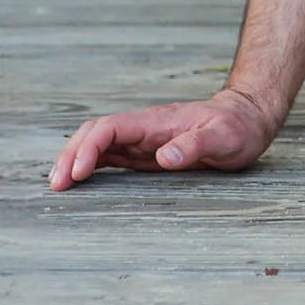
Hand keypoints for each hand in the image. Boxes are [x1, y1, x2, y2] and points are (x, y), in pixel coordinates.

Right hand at [48, 85, 277, 191]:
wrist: (248, 118)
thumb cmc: (238, 127)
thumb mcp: (225, 136)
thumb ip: (196, 144)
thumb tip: (163, 157)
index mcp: (155, 121)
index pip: (109, 128)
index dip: (88, 148)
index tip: (78, 173)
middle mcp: (143, 128)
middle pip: (94, 133)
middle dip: (71, 155)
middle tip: (56, 185)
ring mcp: (143, 140)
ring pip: (97, 144)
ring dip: (74, 160)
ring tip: (58, 185)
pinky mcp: (146, 152)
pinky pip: (110, 156)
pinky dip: (90, 166)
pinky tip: (78, 181)